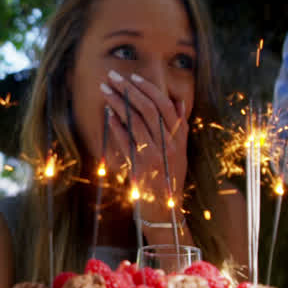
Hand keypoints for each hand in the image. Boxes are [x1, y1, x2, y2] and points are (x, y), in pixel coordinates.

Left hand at [101, 70, 188, 240]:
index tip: (133, 77)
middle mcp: (169, 146)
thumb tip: (179, 102)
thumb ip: (180, 127)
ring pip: (136, 122)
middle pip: (149, 110)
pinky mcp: (140, 167)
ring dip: (118, 103)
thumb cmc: (170, 179)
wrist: (165, 210)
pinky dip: (117, 126)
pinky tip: (108, 114)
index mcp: (179, 138)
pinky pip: (126, 142)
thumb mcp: (181, 152)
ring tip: (105, 90)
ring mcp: (155, 156)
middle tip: (113, 77)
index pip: (165, 105)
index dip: (149, 89)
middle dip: (130, 90)